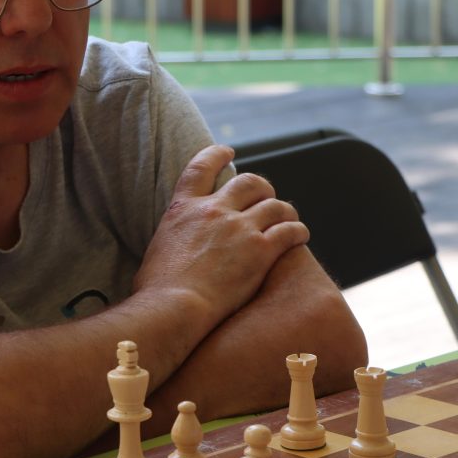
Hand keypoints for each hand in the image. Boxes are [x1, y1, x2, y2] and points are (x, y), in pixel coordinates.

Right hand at [133, 145, 309, 324]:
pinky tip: (300, 236)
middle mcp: (214, 210)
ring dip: (285, 210)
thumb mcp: (158, 248)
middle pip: (249, 182)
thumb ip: (173, 237)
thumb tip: (174, 247)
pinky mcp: (261, 250)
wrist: (173, 307)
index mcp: (184, 207)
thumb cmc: (156, 289)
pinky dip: (298, 231)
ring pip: (275, 205)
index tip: (227, 151)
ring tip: (289, 219)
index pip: (201, 167)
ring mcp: (240, 228)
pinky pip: (290, 231)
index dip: (216, 155)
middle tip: (267, 197)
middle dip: (262, 187)